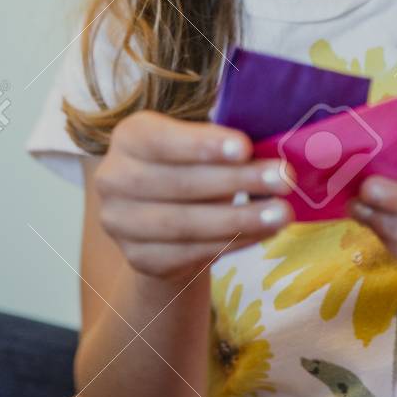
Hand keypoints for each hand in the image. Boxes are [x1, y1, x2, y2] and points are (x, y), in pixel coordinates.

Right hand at [96, 112, 293, 280]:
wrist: (164, 220)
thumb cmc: (191, 166)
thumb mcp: (202, 145)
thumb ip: (224, 145)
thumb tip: (273, 150)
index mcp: (129, 137)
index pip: (162, 141)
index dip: (202, 146)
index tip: (245, 147)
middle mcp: (113, 179)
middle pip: (177, 184)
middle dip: (235, 182)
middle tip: (283, 179)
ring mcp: (120, 223)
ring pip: (184, 224)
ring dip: (240, 219)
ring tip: (281, 213)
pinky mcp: (139, 259)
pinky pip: (190, 253)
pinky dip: (232, 242)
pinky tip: (263, 231)